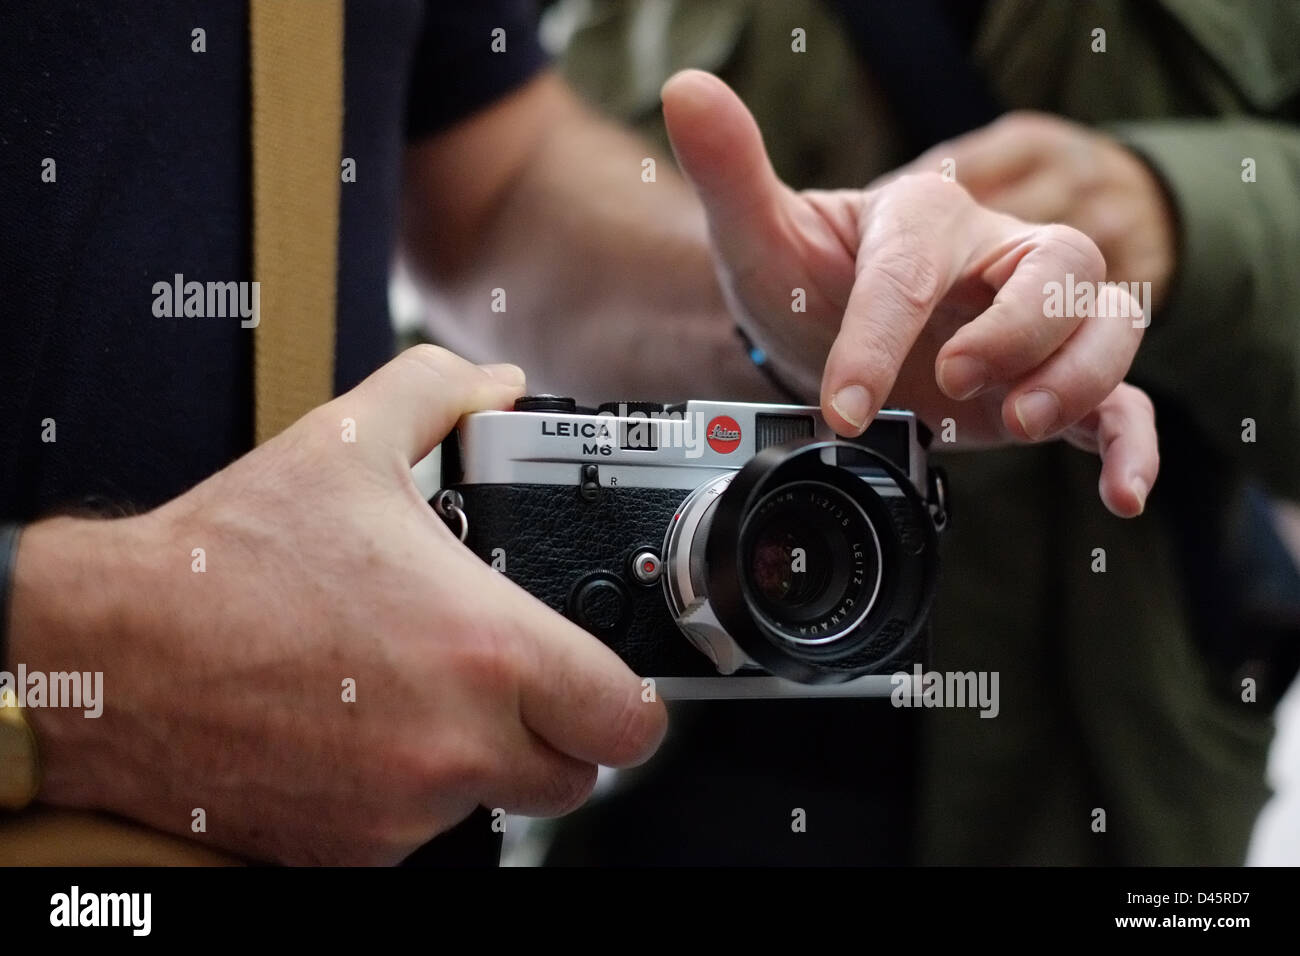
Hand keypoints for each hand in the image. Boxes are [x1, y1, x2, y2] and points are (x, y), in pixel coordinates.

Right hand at [9, 346, 666, 864]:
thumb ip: (441, 395)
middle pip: (572, 777)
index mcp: (484, 651)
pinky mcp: (347, 852)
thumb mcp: (346, 445)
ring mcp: (401, 811)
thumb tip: (495, 382)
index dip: (628, 700)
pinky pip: (415, 834)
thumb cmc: (226, 561)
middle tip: (510, 682)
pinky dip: (405, 794)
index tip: (608, 683)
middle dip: (555, 732)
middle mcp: (454, 746)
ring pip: (490, 805)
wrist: (111, 655)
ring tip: (410, 691)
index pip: (627, 720)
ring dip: (473, 760)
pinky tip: (358, 730)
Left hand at [661, 71, 1157, 516]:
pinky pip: (1119, 402)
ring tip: (1018, 423)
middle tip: (954, 378)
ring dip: (1079, 375)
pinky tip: (1121, 491)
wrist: (825, 333)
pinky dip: (1131, 444)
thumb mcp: (760, 236)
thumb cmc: (803, 282)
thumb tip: (689, 90)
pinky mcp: (1048, 383)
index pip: (918, 268)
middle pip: (1061, 267)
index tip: (843, 403)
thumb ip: (731, 168)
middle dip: (1017, 330)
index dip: (883, 337)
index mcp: (926, 217)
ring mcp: (1032, 324)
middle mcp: (996, 259)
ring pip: (1107, 323)